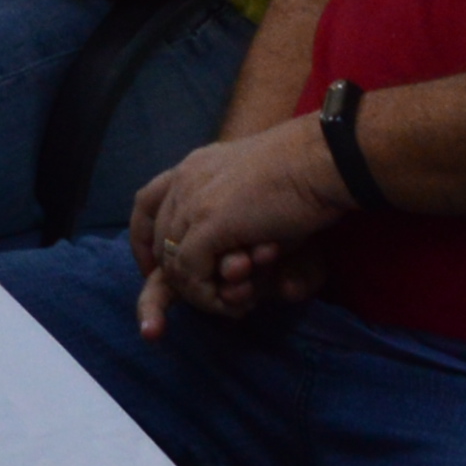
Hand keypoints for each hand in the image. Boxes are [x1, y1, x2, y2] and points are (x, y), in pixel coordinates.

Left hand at [125, 114, 350, 336]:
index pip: (145, 203)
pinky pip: (191, 272)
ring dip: (200, 292)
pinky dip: (208, 295)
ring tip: (234, 304)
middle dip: (177, 276)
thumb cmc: (304, 176)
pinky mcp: (209, 223)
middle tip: (216, 299)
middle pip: (157, 238)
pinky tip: (236, 301)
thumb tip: (230, 261)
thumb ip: (233, 218)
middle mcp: (185, 180)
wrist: (321, 161)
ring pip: (174, 262)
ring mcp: (193, 201)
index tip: (154, 268)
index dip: (144, 240)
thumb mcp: (256, 194)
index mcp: (193, 167)